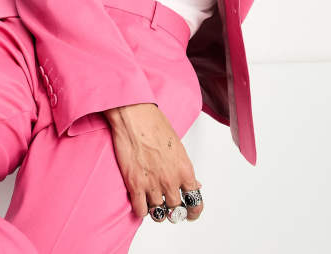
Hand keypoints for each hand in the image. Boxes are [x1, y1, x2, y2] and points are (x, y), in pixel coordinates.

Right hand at [103, 103, 202, 220]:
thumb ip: (184, 168)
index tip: (191, 214)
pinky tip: (140, 202)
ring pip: (158, 213)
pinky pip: (141, 210)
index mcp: (185, 170)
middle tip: (168, 207)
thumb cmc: (154, 124)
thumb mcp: (177, 146)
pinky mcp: (135, 184)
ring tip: (153, 203)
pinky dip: (141, 210)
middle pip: (176, 210)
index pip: (195, 202)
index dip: (194, 212)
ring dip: (156, 210)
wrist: (135, 116)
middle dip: (173, 211)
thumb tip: (194, 183)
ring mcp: (153, 184)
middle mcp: (171, 180)